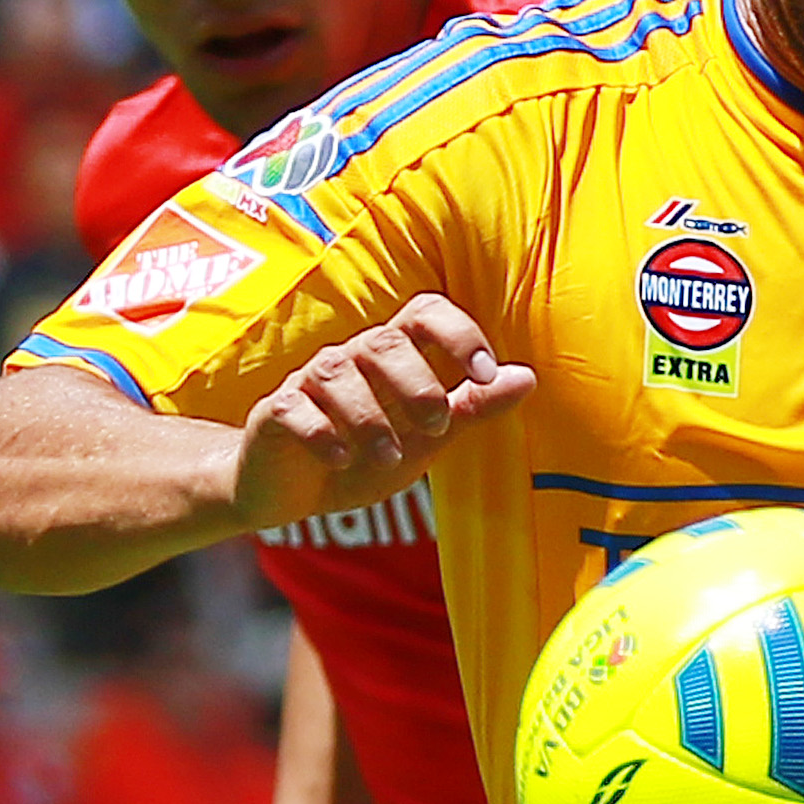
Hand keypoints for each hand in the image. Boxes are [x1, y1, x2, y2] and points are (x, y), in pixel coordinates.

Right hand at [236, 295, 534, 527]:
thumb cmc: (367, 453)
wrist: (293, 491)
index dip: (459, 333)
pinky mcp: (275, 413)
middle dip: (417, 383)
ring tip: (389, 457)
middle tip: (435, 425)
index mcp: (394, 355)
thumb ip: (473, 407)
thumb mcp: (429, 437)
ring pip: (337, 372)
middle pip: (384, 342)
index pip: (426, 313)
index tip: (486, 373)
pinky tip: (340, 458)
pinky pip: (293, 408)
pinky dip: (320, 432)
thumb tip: (528, 378)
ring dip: (369, 417)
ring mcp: (310, 383)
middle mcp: (351, 357)